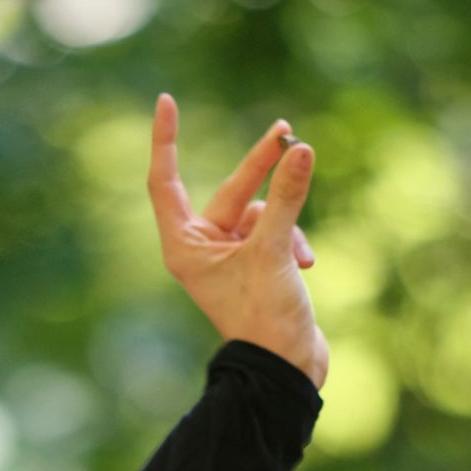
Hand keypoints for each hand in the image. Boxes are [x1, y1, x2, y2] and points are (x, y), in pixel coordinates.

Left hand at [146, 91, 329, 389]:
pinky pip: (276, 231)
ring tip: (300, 255)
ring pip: (262, 212)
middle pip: (230, 189)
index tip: (166, 101)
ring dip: (286, 224)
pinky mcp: (257, 265)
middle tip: (287, 132)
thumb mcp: (274, 250)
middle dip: (262, 167)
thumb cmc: (266, 317)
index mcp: (183, 245)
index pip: (164, 181)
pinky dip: (293, 242)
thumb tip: (301, 149)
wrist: (287, 369)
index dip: (164, 141)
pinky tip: (306, 266)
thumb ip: (286, 198)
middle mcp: (200, 249)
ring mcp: (229, 257)